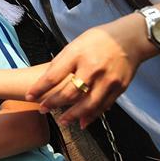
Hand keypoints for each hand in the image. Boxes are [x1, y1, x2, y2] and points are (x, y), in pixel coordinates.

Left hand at [26, 14, 155, 128]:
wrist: (130, 39)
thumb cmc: (98, 40)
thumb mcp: (75, 44)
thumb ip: (62, 62)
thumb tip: (48, 80)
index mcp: (77, 54)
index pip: (53, 75)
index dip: (39, 88)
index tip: (29, 96)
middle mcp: (92, 68)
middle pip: (69, 92)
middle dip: (53, 103)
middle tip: (42, 110)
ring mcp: (107, 79)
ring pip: (87, 104)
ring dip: (72, 115)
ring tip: (62, 121)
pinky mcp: (119, 87)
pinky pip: (103, 105)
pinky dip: (92, 115)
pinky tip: (83, 122)